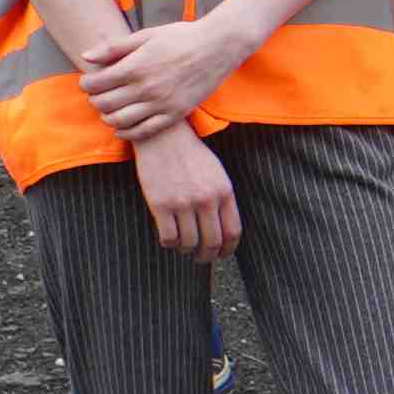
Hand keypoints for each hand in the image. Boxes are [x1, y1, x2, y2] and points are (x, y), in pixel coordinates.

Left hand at [73, 17, 239, 141]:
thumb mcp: (146, 35)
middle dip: (95, 100)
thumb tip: (85, 57)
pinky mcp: (175, 114)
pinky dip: (127, 133)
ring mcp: (161, 103)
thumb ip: (114, 47)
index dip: (86, 84)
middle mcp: (146, 88)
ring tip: (108, 111)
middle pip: (104, 104)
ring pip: (120, 120)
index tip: (88, 82)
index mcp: (136, 66)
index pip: (96, 84)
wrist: (218, 47)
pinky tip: (121, 128)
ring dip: (108, 117)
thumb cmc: (181, 37)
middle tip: (97, 95)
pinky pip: (144, 131)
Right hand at [130, 121, 241, 259]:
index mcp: (224, 191)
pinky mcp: (160, 205)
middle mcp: (206, 199)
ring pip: (189, 244)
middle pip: (212, 242)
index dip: (228, 250)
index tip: (222, 255)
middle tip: (201, 258)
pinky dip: (170, 244)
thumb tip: (223, 231)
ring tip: (184, 247)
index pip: (232, 232)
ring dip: (187, 250)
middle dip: (207, 256)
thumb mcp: (216, 173)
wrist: (163, 135)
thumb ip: (222, 199)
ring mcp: (183, 203)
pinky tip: (170, 239)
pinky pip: (168, 238)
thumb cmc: (190, 154)